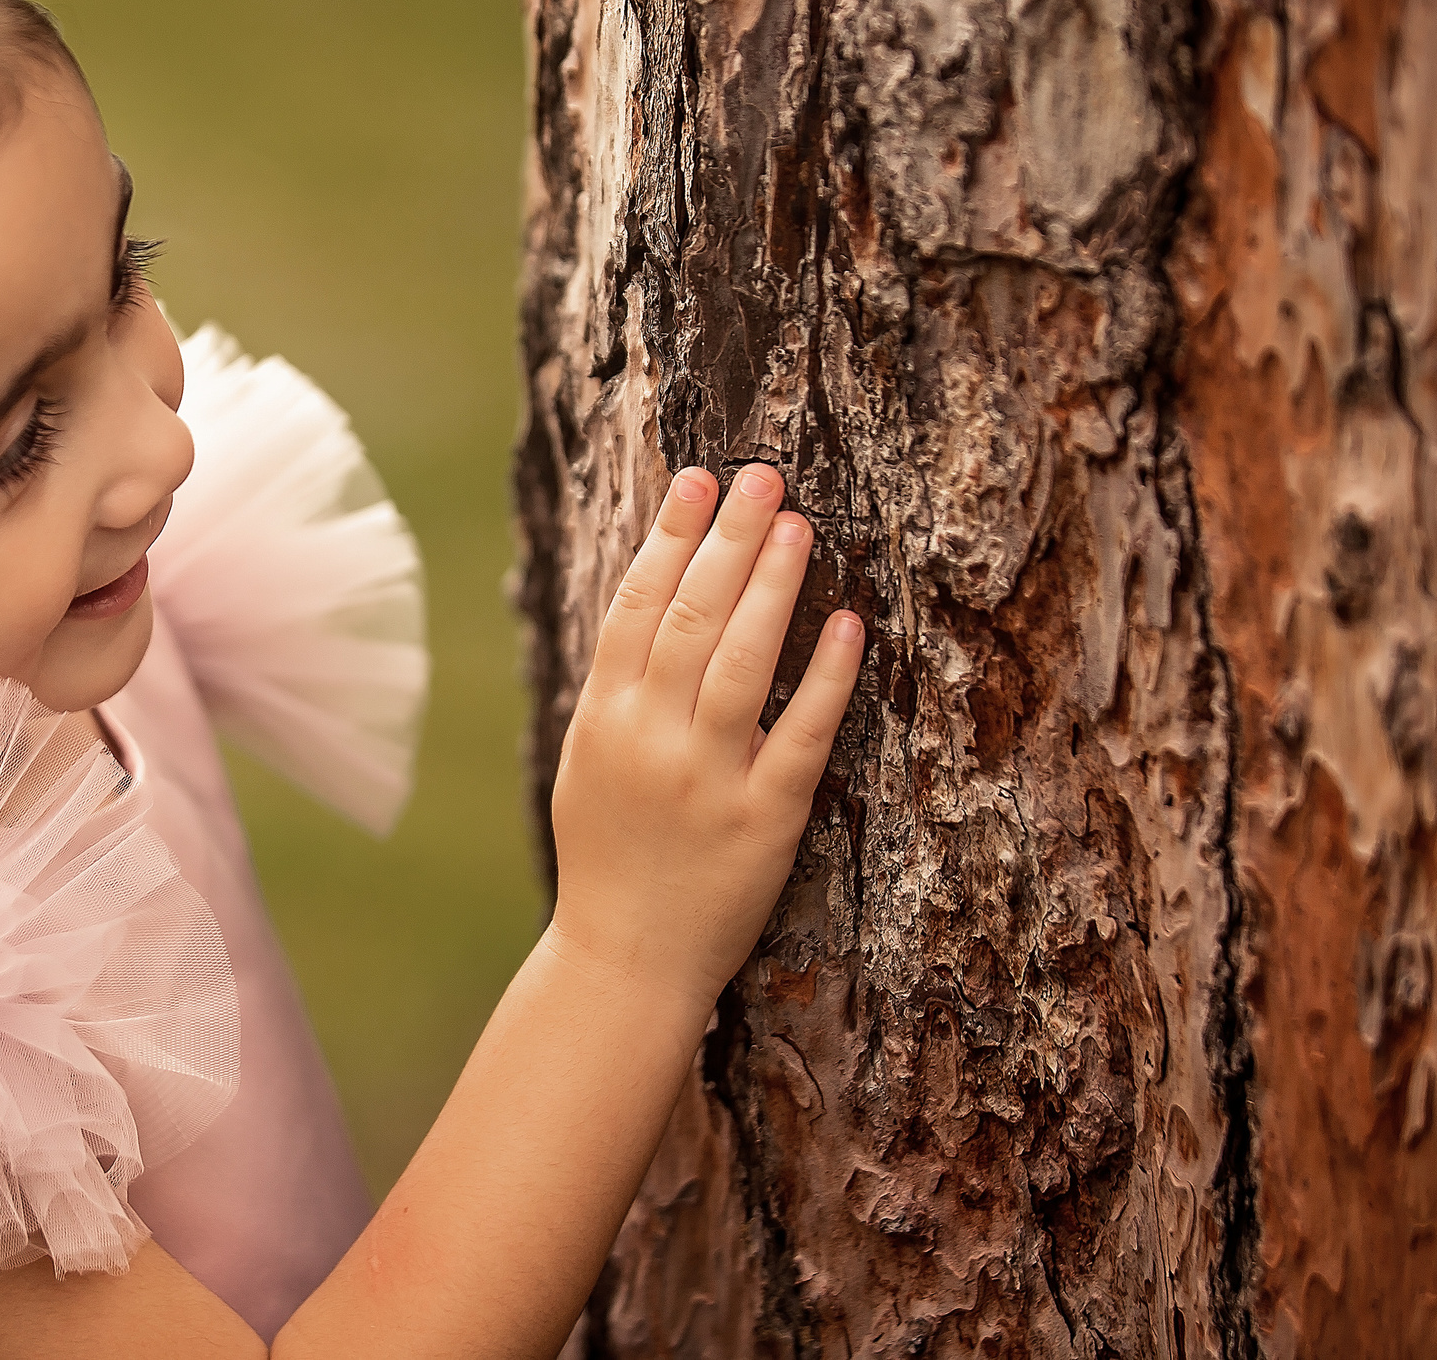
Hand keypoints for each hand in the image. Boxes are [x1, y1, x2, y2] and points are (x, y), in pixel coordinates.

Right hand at [547, 464, 862, 1013]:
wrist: (626, 960)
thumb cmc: (609, 856)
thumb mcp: (588, 761)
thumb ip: (620, 690)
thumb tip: (655, 600)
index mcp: (603, 717)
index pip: (636, 605)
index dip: (668, 535)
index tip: (696, 479)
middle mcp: (651, 738)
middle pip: (691, 616)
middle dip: (726, 538)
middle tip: (761, 477)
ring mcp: (708, 777)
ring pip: (744, 662)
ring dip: (772, 586)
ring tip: (798, 525)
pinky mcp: (765, 819)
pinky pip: (803, 734)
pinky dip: (829, 677)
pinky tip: (848, 624)